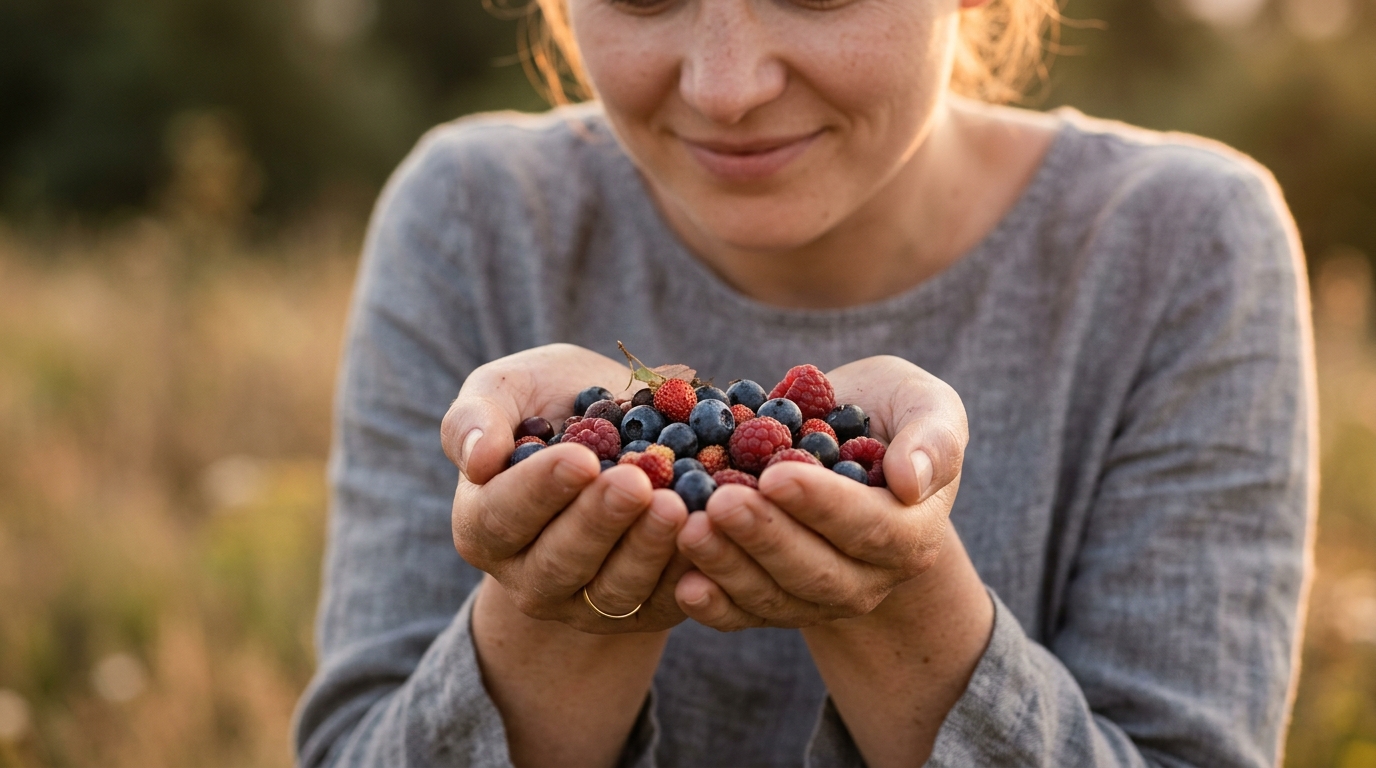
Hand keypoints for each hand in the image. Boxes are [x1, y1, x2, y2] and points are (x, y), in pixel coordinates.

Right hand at [441, 343, 692, 633]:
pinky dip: (687, 569)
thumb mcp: (506, 390)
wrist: (620, 430)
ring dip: (646, 549)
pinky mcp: (643, 609)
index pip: (502, 515)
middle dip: (599, 522)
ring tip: (677, 505)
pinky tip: (708, 531)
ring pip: (613, 590)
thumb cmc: (552, 403)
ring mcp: (586, 601)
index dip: (540, 490)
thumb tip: (477, 460)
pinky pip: (665, 600)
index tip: (580, 457)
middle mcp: (528, 576)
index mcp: (483, 525)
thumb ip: (476, 417)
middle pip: (559, 562)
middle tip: (636, 482)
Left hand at [674, 355, 967, 629]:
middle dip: (766, 538)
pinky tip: (682, 583)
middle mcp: (869, 577)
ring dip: (729, 567)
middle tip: (720, 502)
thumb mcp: (924, 404)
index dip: (823, 505)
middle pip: (817, 571)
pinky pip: (745, 614)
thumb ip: (933, 438)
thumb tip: (914, 481)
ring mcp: (820, 596)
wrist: (844, 440)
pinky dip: (714, 604)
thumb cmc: (888, 413)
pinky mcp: (776, 601)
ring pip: (776, 596)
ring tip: (688, 530)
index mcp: (913, 533)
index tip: (777, 474)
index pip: (871, 527)